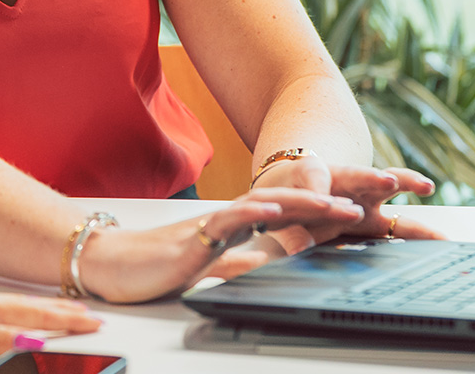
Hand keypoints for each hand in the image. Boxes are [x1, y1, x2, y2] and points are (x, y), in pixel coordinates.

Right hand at [0, 280, 101, 357]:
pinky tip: (29, 337)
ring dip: (50, 321)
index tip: (84, 308)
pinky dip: (10, 337)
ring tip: (80, 324)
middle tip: (97, 316)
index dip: (56, 305)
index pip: (25, 301)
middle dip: (65, 313)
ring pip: (16, 320)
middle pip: (29, 308)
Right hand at [81, 186, 366, 302]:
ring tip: (336, 203)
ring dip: (302, 203)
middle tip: (365, 204)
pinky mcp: (194, 239)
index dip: (323, 214)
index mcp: (237, 230)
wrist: (109, 263)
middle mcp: (230, 221)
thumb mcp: (210, 270)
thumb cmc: (155, 267)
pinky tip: (273, 211)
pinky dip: (253, 214)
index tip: (361, 214)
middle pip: (285, 204)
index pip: (288, 218)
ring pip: (265, 207)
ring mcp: (213, 227)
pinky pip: (228, 222)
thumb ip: (241, 263)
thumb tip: (277, 264)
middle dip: (326, 203)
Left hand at [251, 158, 443, 251]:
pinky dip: (420, 233)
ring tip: (425, 185)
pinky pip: (400, 225)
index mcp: (313, 174)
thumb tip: (297, 248)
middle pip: (359, 174)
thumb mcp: (280, 209)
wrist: (294, 191)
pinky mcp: (375, 221)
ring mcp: (363, 199)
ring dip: (406, 184)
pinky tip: (441, 241)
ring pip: (387, 187)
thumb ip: (288, 230)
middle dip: (372, 177)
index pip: (314, 174)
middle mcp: (342, 183)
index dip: (317, 186)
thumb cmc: (286, 196)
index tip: (320, 197)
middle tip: (388, 180)